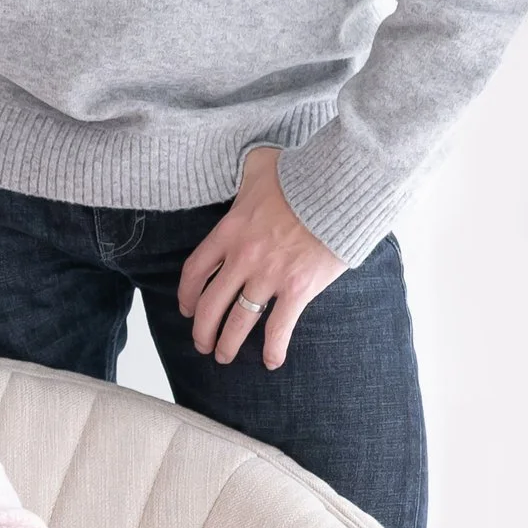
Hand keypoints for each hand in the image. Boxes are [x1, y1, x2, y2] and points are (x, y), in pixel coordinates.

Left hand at [177, 147, 342, 370]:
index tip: (187, 309)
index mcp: (229, 231)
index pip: (195, 271)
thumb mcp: (261, 165)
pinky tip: (271, 362)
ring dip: (228, 344)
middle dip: (202, 330)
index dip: (187, 296)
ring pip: (239, 321)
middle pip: (211, 304)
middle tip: (202, 344)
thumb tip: (251, 165)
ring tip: (224, 357)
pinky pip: (280, 327)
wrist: (340, 188)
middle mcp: (243, 258)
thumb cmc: (302, 175)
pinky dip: (274, 348)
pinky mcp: (298, 288)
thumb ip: (248, 173)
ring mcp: (269, 275)